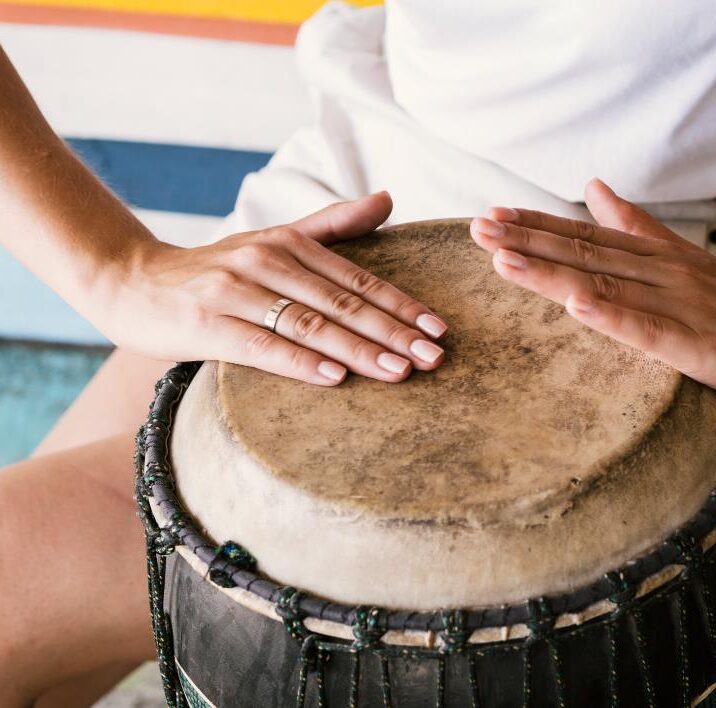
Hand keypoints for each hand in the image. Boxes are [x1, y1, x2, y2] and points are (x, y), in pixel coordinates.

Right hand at [99, 192, 447, 384]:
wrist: (130, 280)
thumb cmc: (216, 269)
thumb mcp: (274, 239)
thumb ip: (331, 225)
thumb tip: (387, 198)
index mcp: (289, 243)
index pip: (358, 278)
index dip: (401, 304)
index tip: (439, 329)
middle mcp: (266, 261)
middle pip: (342, 302)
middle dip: (393, 331)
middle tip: (435, 357)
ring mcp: (235, 291)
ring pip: (309, 324)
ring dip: (359, 349)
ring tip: (400, 372)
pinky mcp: (206, 323)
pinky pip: (261, 346)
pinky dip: (300, 361)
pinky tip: (335, 377)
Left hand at [469, 180, 715, 408]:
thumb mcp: (684, 259)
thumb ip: (638, 226)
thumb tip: (594, 189)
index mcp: (655, 258)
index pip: (586, 237)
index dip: (536, 226)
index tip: (490, 216)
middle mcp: (662, 274)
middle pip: (585, 256)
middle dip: (526, 243)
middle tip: (476, 229)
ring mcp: (679, 307)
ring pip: (607, 286)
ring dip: (552, 273)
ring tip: (503, 259)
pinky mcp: (697, 345)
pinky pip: (648, 331)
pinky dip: (612, 317)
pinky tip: (576, 306)